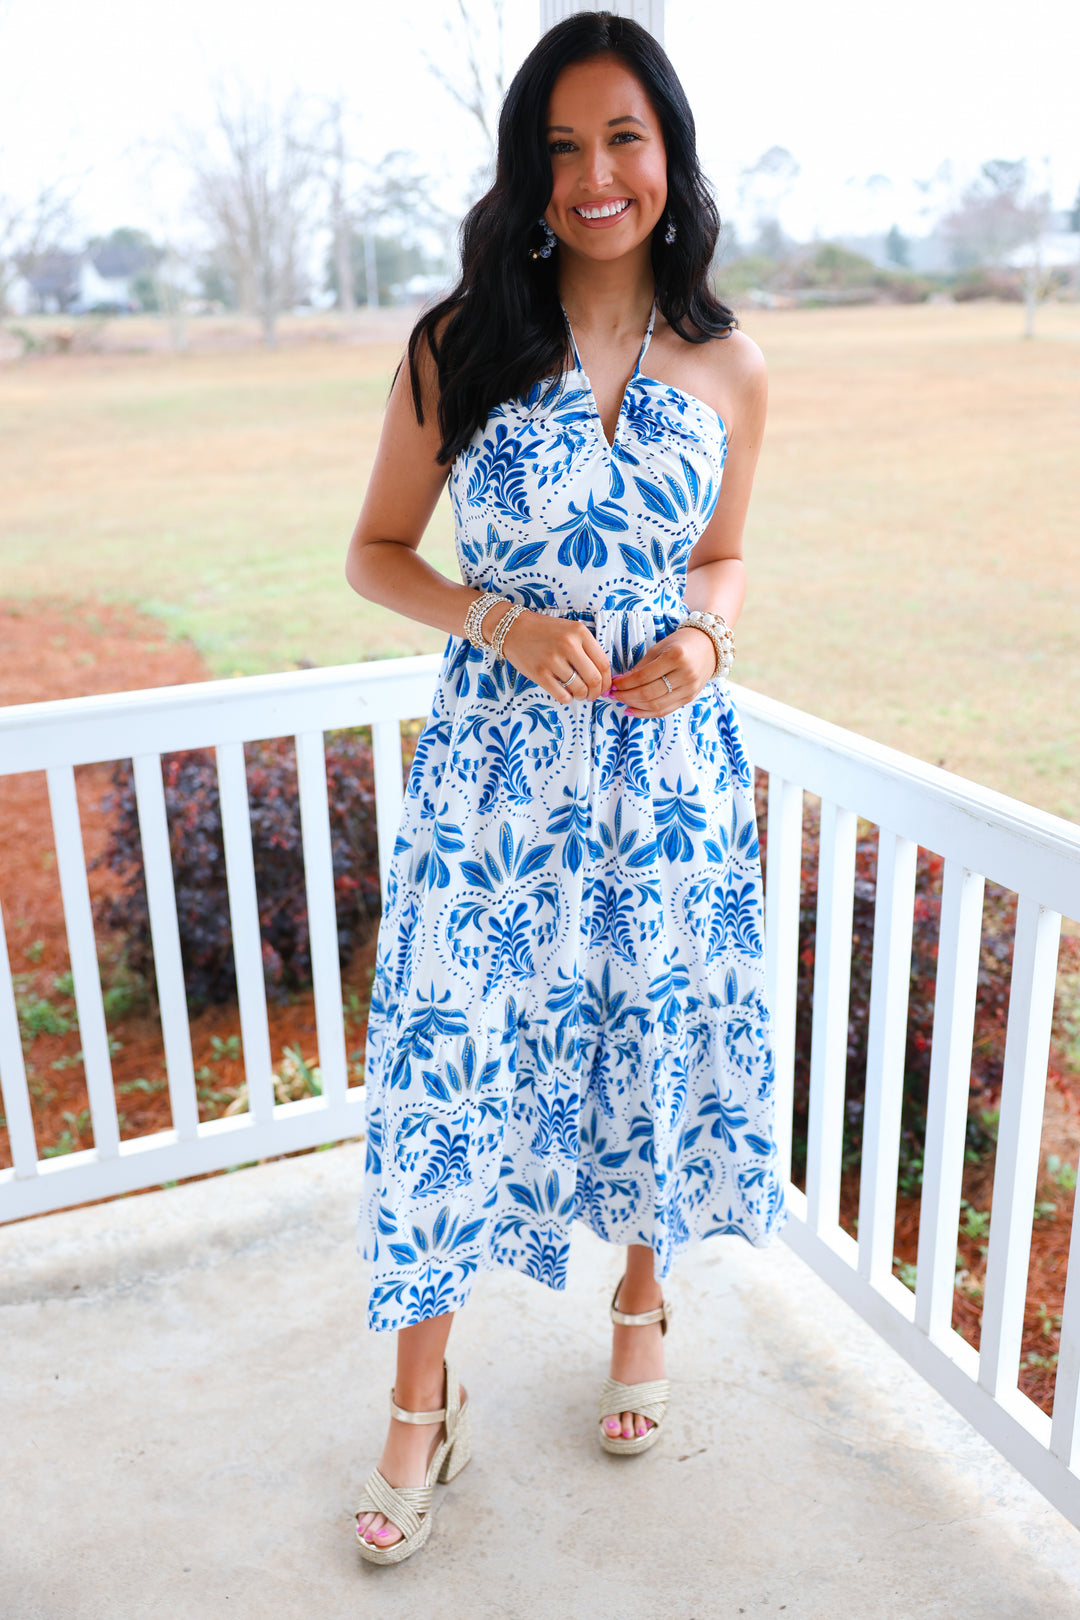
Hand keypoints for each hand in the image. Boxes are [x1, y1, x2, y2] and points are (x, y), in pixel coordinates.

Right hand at [497, 609, 612, 703]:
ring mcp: (553, 660)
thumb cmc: (544, 631)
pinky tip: (566, 693)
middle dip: (596, 692)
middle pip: (594, 679)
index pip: (603, 663)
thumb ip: (587, 648)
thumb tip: (601, 676)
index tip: (604, 686)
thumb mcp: (570, 630)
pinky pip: (562, 695)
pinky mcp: (540, 674)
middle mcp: (568, 645)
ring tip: (579, 694)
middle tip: (593, 695)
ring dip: (582, 696)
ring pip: (579, 689)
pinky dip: (568, 698)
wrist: (514, 629)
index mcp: (579, 632)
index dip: (607, 680)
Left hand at [607, 625, 715, 716]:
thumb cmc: (681, 643)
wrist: (709, 647)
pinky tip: (633, 710)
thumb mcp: (659, 648)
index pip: (643, 676)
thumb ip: (641, 666)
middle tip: (613, 694)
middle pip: (649, 694)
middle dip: (627, 696)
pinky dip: (647, 713)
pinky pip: (665, 710)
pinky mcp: (690, 698)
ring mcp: (689, 689)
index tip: (613, 684)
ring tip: (621, 702)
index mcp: (676, 657)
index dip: (624, 683)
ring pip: (656, 706)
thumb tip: (620, 682)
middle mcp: (685, 674)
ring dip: (635, 706)